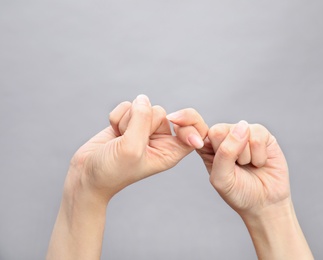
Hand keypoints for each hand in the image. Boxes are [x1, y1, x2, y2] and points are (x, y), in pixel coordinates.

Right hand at [66, 95, 207, 201]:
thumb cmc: (112, 170)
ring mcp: (143, 130)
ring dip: (127, 121)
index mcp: (171, 151)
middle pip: (160, 112)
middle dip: (141, 123)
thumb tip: (142, 99)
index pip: (194, 129)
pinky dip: (117, 117)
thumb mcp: (131, 148)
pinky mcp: (128, 123)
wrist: (86, 175)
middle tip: (130, 141)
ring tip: (119, 140)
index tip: (173, 121)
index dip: (188, 121)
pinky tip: (113, 133)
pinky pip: (127, 106)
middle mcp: (160, 139)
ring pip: (142, 107)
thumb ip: (141, 120)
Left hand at [196, 121, 290, 216]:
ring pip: (241, 133)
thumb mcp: (222, 178)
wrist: (265, 203)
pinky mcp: (262, 134)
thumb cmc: (240, 192)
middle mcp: (224, 136)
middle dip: (229, 153)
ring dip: (246, 157)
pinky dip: (259, 156)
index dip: (205, 142)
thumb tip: (241, 126)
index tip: (202, 147)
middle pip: (219, 130)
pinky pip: (258, 137)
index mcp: (208, 147)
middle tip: (236, 166)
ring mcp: (243, 133)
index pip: (199, 133)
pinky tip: (259, 163)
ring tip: (249, 165)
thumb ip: (225, 153)